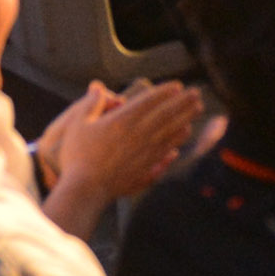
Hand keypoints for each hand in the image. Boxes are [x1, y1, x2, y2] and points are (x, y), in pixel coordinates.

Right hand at [38, 78, 200, 209]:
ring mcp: (145, 153)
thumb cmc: (78, 155)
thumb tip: (98, 88)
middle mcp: (139, 135)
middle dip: (183, 102)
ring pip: (171, 132)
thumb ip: (91, 103)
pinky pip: (167, 150)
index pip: (150, 102)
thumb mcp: (77, 123)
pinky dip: (178, 140)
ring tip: (197, 109)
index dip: (165, 92)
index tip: (177, 85)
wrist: (85, 190)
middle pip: (166, 115)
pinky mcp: (146, 168)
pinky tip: (184, 136)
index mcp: (123, 121)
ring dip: (186, 118)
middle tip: (196, 93)